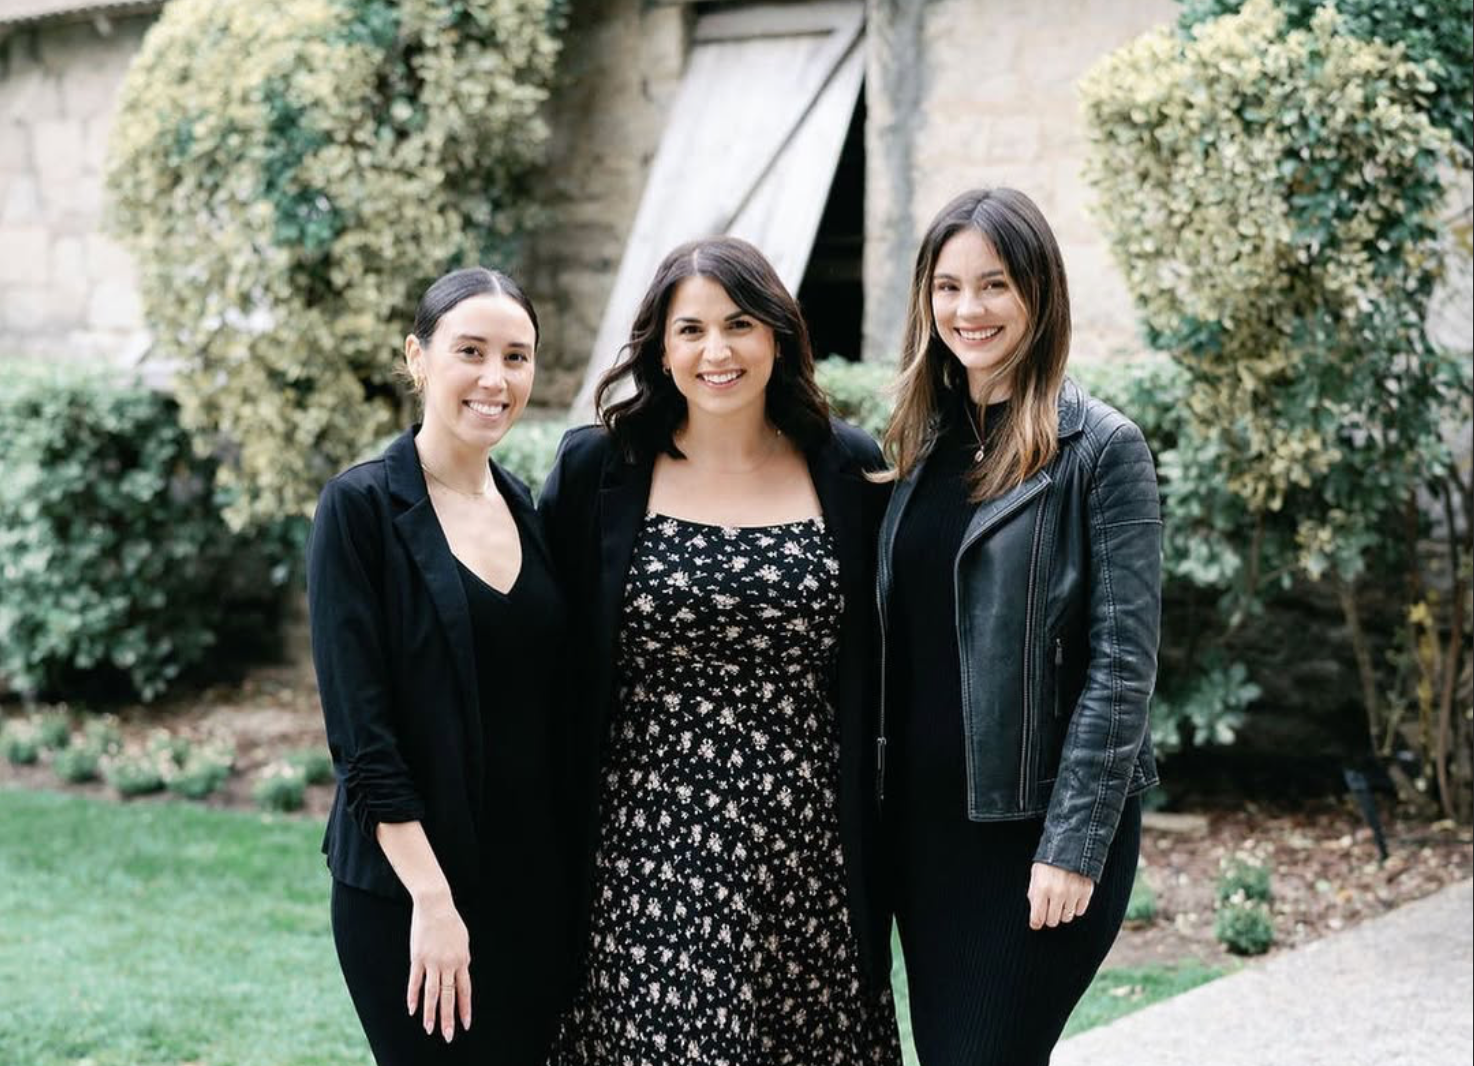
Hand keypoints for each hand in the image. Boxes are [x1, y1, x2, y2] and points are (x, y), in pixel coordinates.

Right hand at [405, 889, 471, 1041]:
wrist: (435, 904)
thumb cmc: (450, 921)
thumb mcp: (463, 940)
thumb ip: (462, 959)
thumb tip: (462, 972)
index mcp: (462, 960)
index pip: (464, 990)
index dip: (464, 1008)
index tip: (466, 1024)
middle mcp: (448, 964)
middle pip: (449, 996)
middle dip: (449, 1017)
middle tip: (448, 1035)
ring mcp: (432, 962)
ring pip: (432, 993)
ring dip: (431, 1013)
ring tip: (430, 1029)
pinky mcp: (417, 958)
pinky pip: (415, 981)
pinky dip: (413, 997)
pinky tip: (412, 1010)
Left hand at [1027, 861, 1094, 929]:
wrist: (1071, 845)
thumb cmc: (1050, 860)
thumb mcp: (1036, 875)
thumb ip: (1034, 895)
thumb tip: (1035, 916)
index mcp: (1042, 888)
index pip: (1037, 918)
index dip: (1036, 922)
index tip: (1037, 923)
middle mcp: (1057, 892)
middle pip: (1052, 921)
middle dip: (1049, 916)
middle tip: (1050, 907)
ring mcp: (1073, 893)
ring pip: (1067, 917)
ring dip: (1063, 911)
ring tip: (1061, 899)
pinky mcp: (1086, 892)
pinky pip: (1080, 911)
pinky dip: (1076, 907)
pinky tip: (1072, 896)